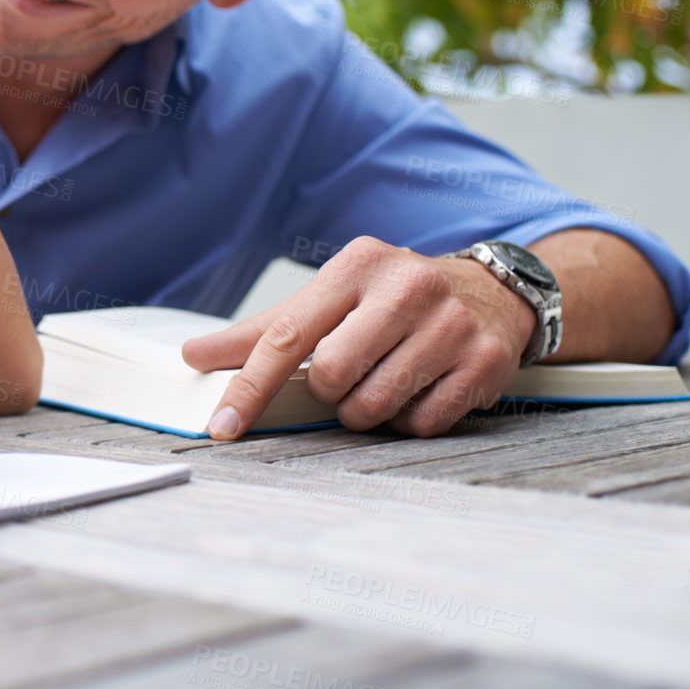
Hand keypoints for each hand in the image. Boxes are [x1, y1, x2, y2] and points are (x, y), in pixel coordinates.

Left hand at [180, 236, 535, 438]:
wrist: (494, 292)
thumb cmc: (393, 299)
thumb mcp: (333, 295)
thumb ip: (266, 330)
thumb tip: (195, 355)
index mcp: (357, 265)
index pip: (287, 334)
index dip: (250, 385)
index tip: (223, 424)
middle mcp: (407, 288)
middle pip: (332, 375)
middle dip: (330, 391)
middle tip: (348, 374)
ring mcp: (451, 325)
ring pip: (375, 405)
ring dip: (366, 410)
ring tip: (384, 379)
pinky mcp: (485, 362)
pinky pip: (421, 423)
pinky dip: (408, 419)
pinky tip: (420, 388)